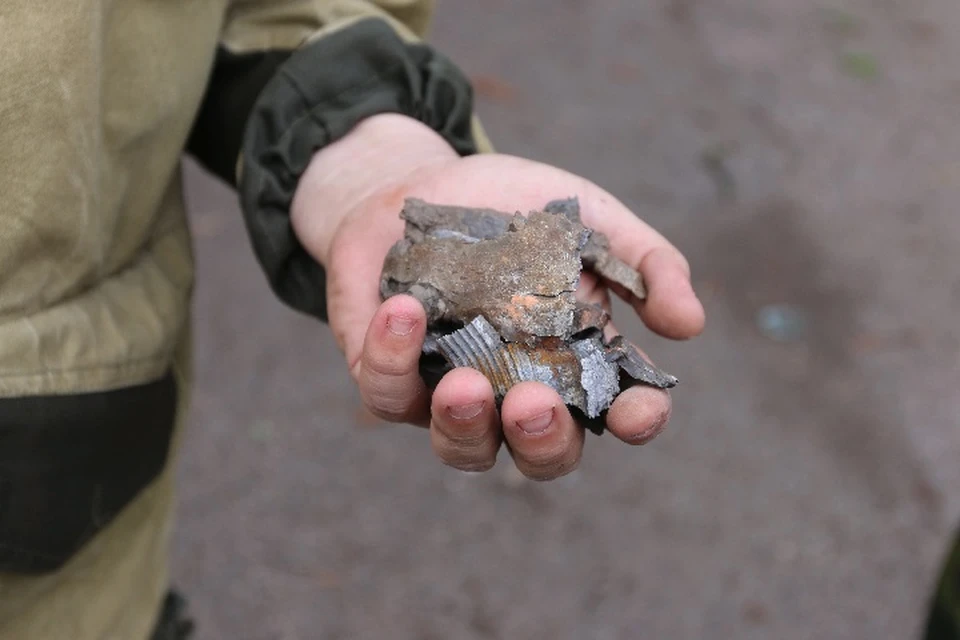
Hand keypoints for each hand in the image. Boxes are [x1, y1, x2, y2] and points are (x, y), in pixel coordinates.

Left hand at [291, 114, 704, 479]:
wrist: (417, 183)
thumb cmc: (511, 208)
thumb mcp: (588, 218)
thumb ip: (645, 264)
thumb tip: (691, 325)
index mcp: (574, 363)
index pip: (616, 413)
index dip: (634, 421)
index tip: (639, 410)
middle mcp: (517, 392)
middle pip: (540, 454)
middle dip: (541, 441)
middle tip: (533, 402)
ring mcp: (452, 392)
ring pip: (461, 448)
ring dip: (463, 426)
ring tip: (464, 383)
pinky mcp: (390, 377)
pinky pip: (388, 394)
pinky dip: (393, 361)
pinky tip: (404, 312)